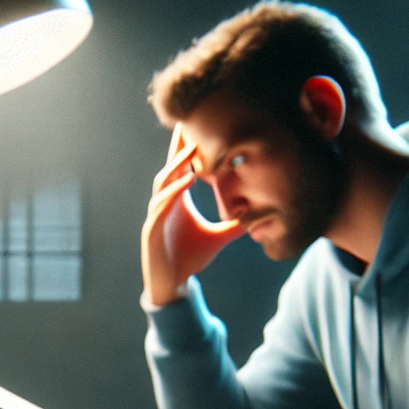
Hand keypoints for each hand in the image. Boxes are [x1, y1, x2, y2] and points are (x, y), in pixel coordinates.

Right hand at [141, 124, 245, 305]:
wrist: (173, 285)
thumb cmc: (190, 260)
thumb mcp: (218, 238)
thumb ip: (234, 225)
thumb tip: (256, 216)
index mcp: (176, 202)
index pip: (179, 169)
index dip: (184, 149)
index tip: (193, 126)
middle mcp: (163, 204)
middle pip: (169, 169)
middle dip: (178, 148)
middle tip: (188, 123)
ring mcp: (155, 216)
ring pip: (163, 184)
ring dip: (177, 166)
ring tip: (192, 149)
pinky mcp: (152, 230)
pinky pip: (162, 206)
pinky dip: (174, 191)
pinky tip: (188, 180)